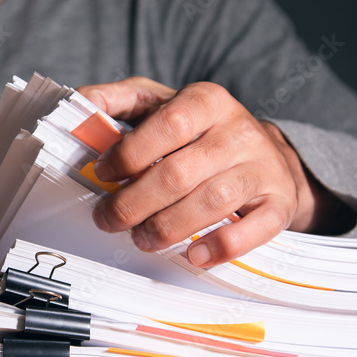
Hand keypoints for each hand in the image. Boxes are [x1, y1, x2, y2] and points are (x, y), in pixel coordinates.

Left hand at [77, 77, 349, 266]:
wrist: (268, 155)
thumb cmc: (199, 133)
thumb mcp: (161, 104)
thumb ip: (119, 101)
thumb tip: (77, 104)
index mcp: (207, 101)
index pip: (169, 123)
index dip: (130, 153)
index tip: (103, 174)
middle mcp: (238, 131)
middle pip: (180, 172)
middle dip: (135, 202)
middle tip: (109, 219)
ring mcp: (263, 168)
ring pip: (212, 202)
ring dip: (168, 227)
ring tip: (141, 238)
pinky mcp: (279, 203)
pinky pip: (255, 229)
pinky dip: (222, 246)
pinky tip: (193, 255)